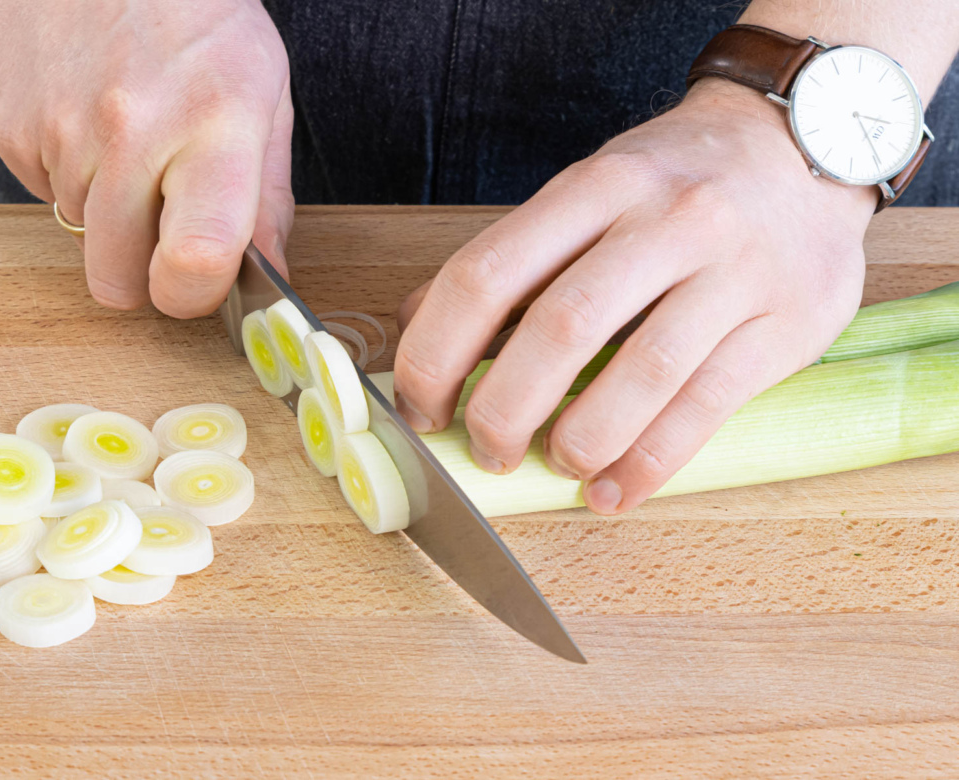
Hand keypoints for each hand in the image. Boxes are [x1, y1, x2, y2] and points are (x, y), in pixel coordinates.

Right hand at [0, 0, 293, 315]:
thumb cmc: (199, 17)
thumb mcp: (264, 95)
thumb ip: (267, 198)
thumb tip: (268, 277)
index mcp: (212, 124)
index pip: (195, 258)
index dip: (193, 295)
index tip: (198, 284)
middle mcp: (129, 129)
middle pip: (117, 278)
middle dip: (142, 269)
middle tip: (164, 216)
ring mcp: (57, 126)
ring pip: (79, 235)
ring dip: (106, 210)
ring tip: (131, 139)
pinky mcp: (6, 121)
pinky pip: (41, 191)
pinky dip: (69, 172)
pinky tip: (90, 117)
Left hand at [394, 79, 874, 514]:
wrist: (806, 143)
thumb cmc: (679, 181)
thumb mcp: (588, 193)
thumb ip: (509, 261)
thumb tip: (414, 326)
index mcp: (596, 186)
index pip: (487, 273)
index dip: (436, 352)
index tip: (422, 406)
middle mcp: (665, 219)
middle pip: (561, 328)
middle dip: (503, 408)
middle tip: (486, 449)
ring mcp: (733, 270)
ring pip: (641, 373)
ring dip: (580, 439)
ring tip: (555, 464)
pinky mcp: (786, 323)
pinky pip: (705, 407)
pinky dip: (648, 463)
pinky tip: (613, 492)